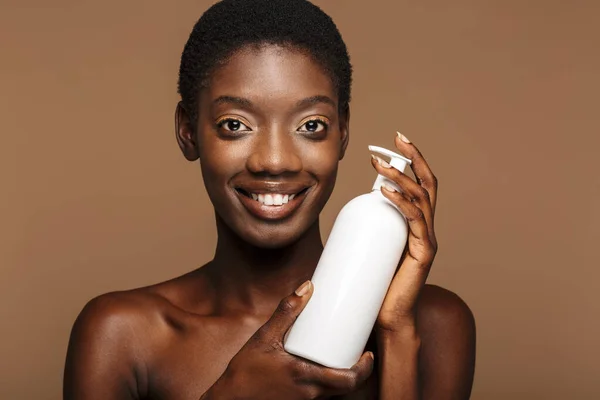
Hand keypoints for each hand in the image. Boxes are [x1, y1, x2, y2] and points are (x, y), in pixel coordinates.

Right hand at [202, 281, 374, 399]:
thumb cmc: (244, 373)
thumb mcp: (264, 338)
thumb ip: (286, 312)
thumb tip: (307, 287)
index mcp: (306, 378)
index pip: (347, 380)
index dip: (364, 369)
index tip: (369, 355)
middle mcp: (309, 394)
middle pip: (345, 387)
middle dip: (355, 371)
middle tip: (359, 353)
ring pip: (332, 392)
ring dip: (339, 376)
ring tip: (340, 356)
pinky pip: (318, 395)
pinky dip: (325, 383)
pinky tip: (319, 370)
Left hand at [371, 132, 438, 331]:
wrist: (387, 317)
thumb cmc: (376, 282)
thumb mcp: (369, 247)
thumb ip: (364, 230)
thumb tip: (339, 215)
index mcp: (415, 223)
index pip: (419, 184)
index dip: (411, 160)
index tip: (394, 141)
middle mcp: (426, 227)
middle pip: (427, 184)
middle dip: (413, 158)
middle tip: (395, 139)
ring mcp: (427, 240)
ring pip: (421, 199)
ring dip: (401, 178)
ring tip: (380, 166)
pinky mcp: (423, 254)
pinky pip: (416, 222)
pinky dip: (402, 203)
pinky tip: (388, 192)